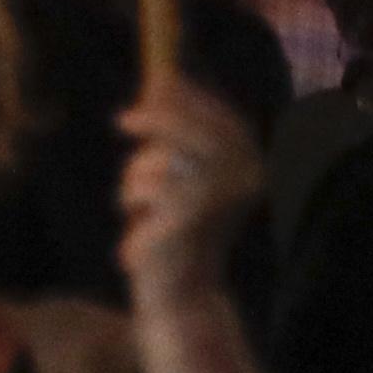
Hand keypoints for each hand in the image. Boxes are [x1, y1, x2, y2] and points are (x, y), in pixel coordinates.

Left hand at [113, 77, 259, 300]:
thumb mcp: (180, 175)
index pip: (223, 119)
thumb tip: (161, 78)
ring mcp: (220, 198)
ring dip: (135, 177)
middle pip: (194, 129)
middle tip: (122, 120)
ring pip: (162, 160)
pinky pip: (149, 188)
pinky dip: (132, 202)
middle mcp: (245, 179)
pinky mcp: (190, 217)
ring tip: (135, 204)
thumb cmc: (176, 232)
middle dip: (155, 119)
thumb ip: (176, 131)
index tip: (158, 80)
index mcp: (250, 168)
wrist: (181, 294)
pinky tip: (135, 229)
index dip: (189, 97)